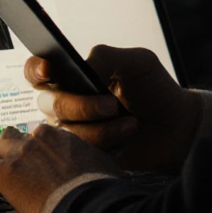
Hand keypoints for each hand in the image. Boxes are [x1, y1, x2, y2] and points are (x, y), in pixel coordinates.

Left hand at [0, 124, 122, 212]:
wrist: (88, 202)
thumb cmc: (101, 189)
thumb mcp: (103, 166)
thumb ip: (93, 161)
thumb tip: (102, 169)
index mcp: (62, 137)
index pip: (42, 136)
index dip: (37, 150)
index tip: (37, 162)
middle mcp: (39, 139)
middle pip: (17, 136)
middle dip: (13, 149)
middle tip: (13, 165)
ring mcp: (21, 154)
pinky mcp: (6, 173)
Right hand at [28, 45, 201, 172]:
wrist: (176, 125)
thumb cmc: (154, 89)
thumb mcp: (137, 61)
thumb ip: (106, 57)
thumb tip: (81, 66)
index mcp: (72, 76)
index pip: (36, 71)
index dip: (35, 70)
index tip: (49, 71)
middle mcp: (66, 103)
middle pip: (50, 105)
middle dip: (81, 106)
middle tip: (112, 105)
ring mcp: (74, 131)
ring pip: (67, 133)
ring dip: (101, 129)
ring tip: (130, 124)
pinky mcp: (84, 155)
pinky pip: (80, 154)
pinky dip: (106, 145)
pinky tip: (126, 138)